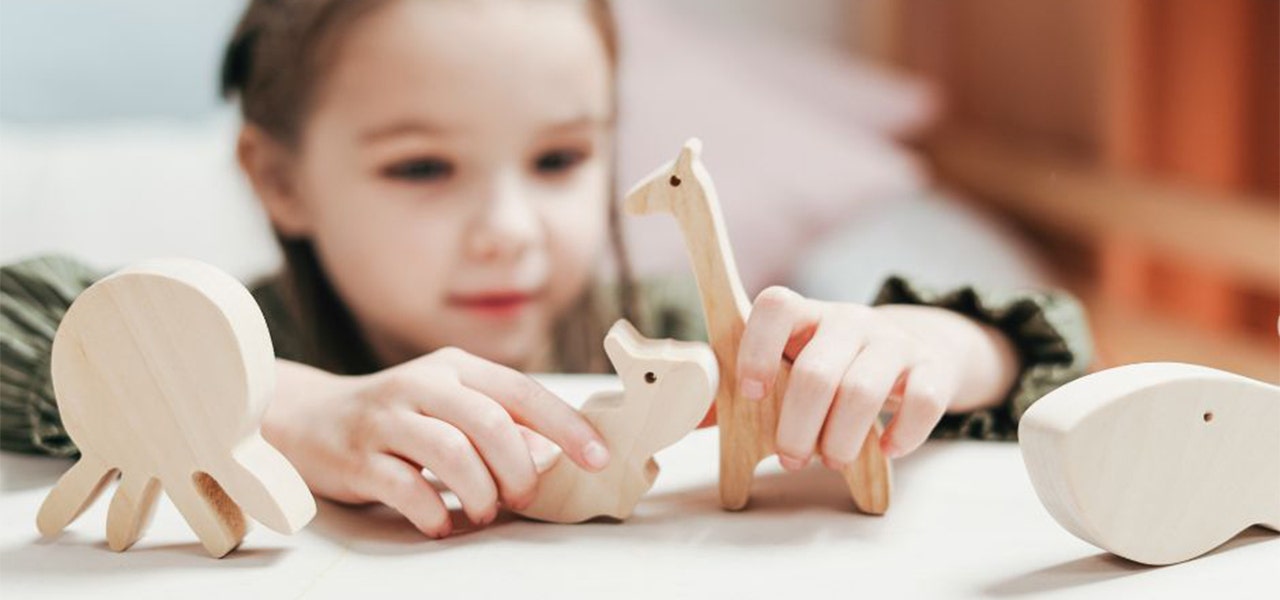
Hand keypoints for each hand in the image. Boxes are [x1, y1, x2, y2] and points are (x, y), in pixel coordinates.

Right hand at [264, 349, 609, 537]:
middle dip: (519, 468)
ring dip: (480, 493)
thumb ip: (500, 424)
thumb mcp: (450, 406)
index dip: (565, 426)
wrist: (306, 418)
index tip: (597, 457)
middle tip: (523, 497)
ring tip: (482, 511)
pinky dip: (433, 513)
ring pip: (452, 453)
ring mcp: (386, 419)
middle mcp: (422, 384)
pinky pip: (406, 488)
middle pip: (490, 423)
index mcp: (455, 368)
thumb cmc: (397, 418)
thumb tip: (556, 454)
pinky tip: (440, 523)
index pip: (522, 391)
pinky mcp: (357, 457)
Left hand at [736, 287, 963, 467]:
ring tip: (831, 460)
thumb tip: (691, 415)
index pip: (776, 306)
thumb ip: (740, 389)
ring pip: (862, 391)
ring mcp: (892, 340)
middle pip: (816, 371)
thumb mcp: (788, 366)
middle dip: (797, 427)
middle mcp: (848, 319)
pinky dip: (902, 434)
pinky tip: (886, 450)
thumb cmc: (830, 365)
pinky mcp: (931, 367)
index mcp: (803, 314)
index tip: (749, 393)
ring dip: (840, 440)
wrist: (911, 349)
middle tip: (791, 459)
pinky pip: (923, 401)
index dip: (756, 349)